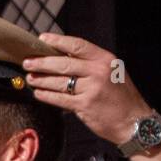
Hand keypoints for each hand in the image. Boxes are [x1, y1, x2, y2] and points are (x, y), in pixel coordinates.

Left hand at [23, 33, 154, 144]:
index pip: (77, 45)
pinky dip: (47, 96)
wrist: (133, 122)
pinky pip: (60, 99)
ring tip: (30, 78)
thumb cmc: (121, 97)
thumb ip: (91, 64)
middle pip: (63, 63)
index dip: (57, 41)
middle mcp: (98, 71)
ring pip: (59, 82)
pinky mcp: (84, 105)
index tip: (42, 39)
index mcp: (105, 59)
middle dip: (42, 63)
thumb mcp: (112, 72)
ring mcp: (91, 89)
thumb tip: (63, 57)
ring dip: (41, 80)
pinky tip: (38, 93)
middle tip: (27, 62)